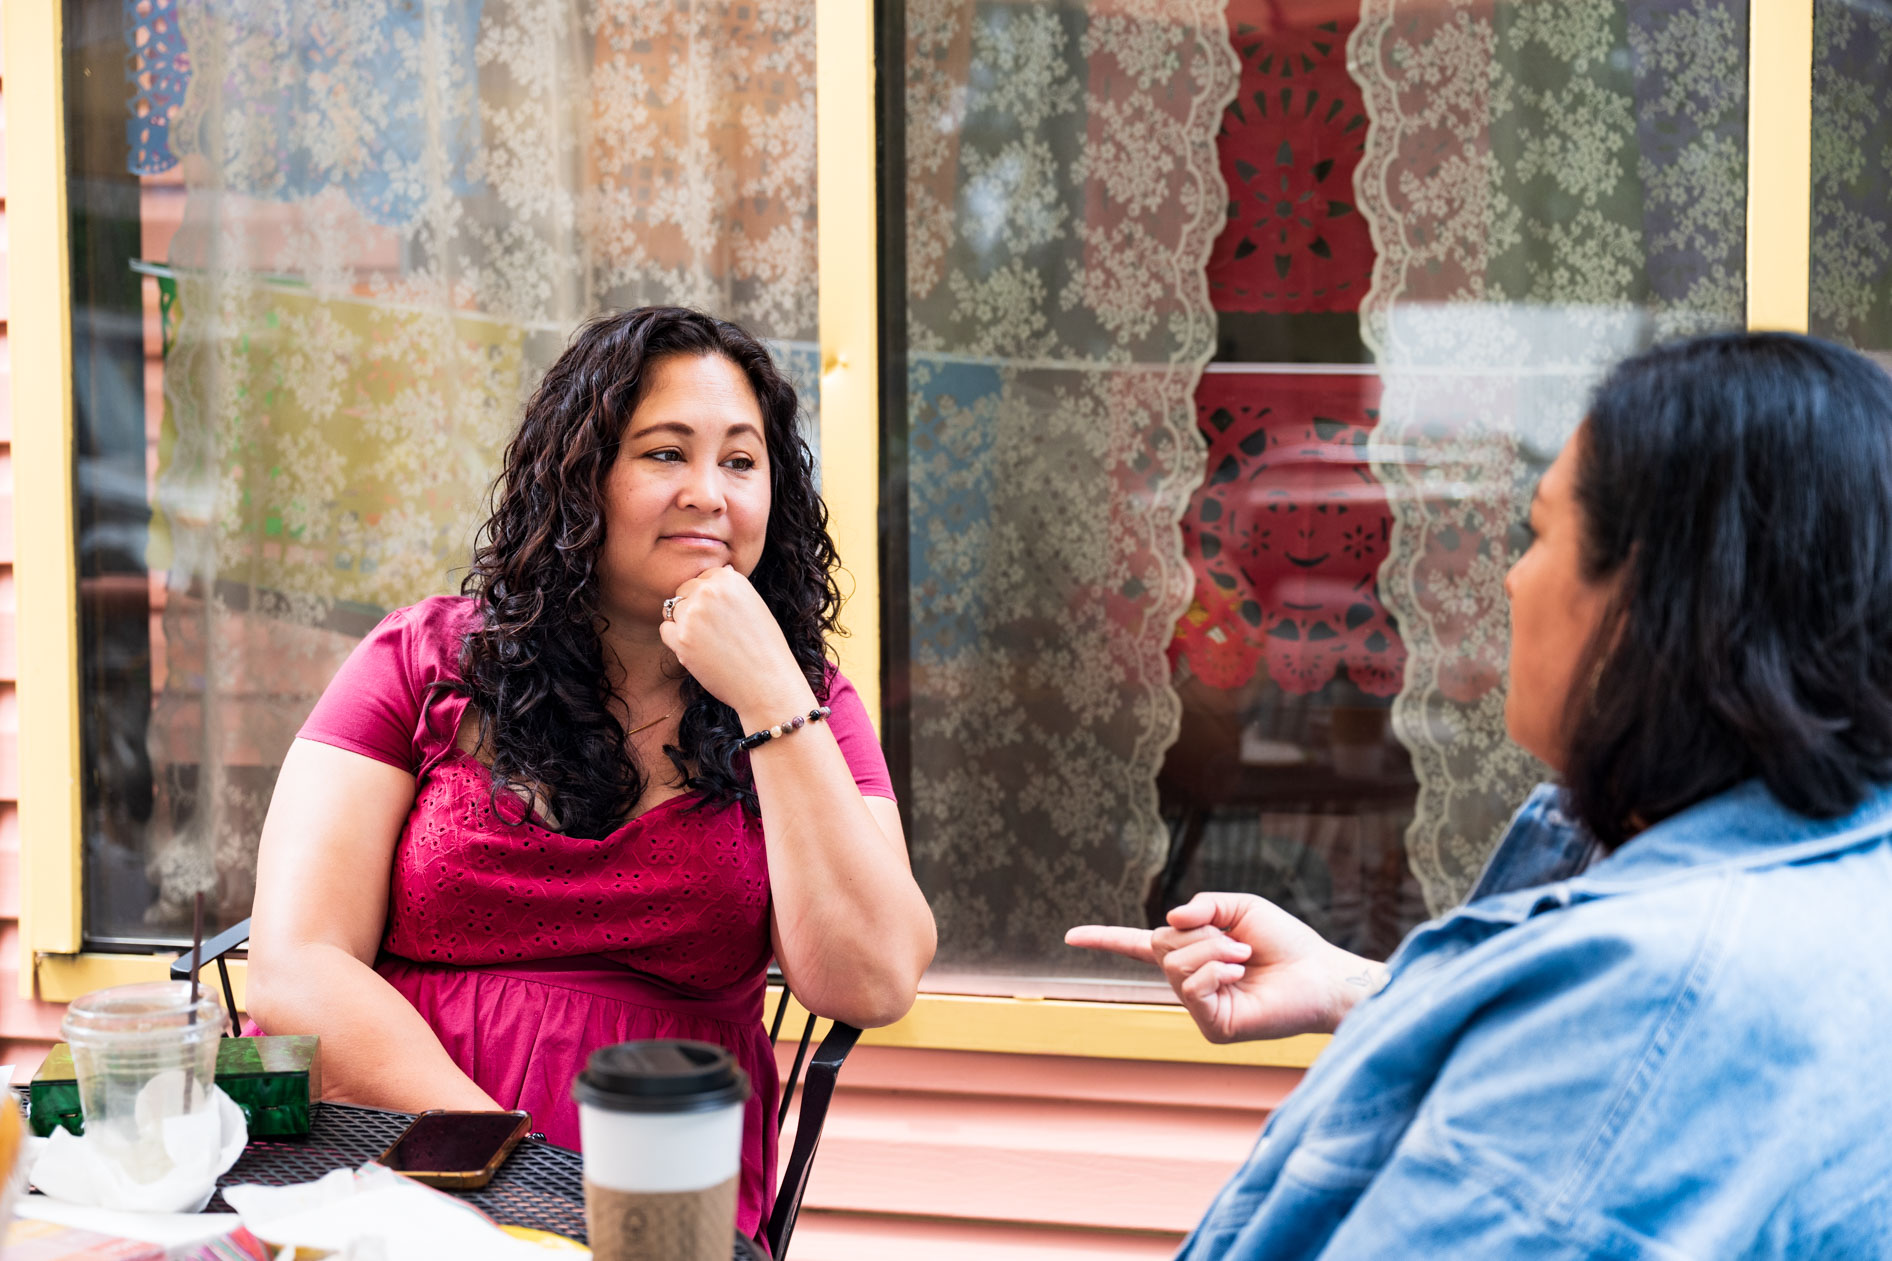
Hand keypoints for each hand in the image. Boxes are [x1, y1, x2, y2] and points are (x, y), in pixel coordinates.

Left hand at [658, 566, 813, 722]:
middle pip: (684, 590)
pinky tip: (699, 652)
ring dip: (684, 624)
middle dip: (693, 608)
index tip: (722, 617)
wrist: (767, 683)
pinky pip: (666, 631)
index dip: (710, 598)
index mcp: (729, 578)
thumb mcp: (755, 605)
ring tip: (709, 643)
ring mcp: (692, 614)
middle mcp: (709, 591)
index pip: (703, 577)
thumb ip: (731, 589)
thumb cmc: (765, 648)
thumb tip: (717, 572)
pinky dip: (677, 641)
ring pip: (672, 610)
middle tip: (714, 632)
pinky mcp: (680, 639)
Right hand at [1065, 892, 1383, 1043]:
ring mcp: (1198, 1006)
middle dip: (1200, 933)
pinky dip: (1215, 971)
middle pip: (1161, 944)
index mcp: (1190, 952)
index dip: (1103, 939)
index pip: (1137, 945)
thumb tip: (1167, 921)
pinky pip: (1192, 987)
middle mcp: (1188, 981)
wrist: (1319, 975)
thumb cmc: (1285, 943)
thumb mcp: (1240, 907)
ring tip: (1243, 959)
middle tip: (1239, 944)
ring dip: (1212, 950)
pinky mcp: (1212, 1027)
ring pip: (1175, 964)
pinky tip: (1239, 975)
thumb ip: (1203, 905)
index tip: (1070, 936)